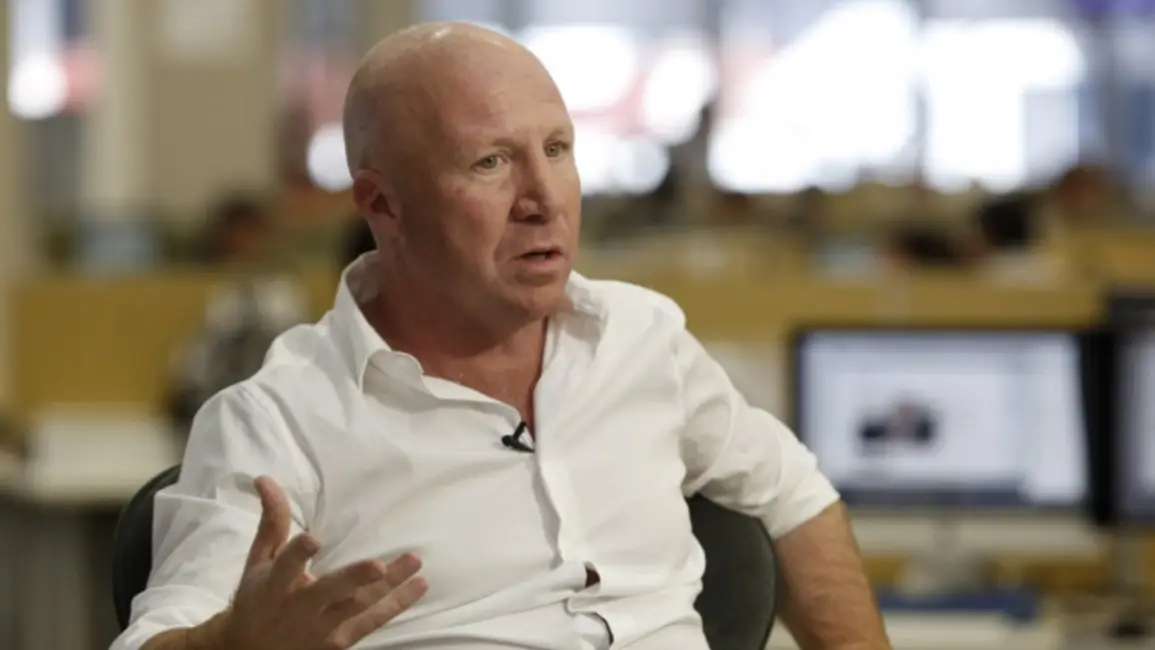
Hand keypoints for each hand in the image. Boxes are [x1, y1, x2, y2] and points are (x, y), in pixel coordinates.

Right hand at [217, 476, 426, 649]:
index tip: (313, 539)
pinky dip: (396, 604)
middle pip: (329, 593)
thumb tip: (266, 479)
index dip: (298, 555)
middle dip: (353, 580)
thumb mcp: (259, 560)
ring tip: (414, 561)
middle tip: (378, 566)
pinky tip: (418, 585)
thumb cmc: (259, 597)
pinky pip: (372, 622)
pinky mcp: (339, 640)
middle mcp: (299, 608)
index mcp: (275, 585)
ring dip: (388, 586)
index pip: (285, 567)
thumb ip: (272, 521)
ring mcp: (321, 628)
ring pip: (358, 606)